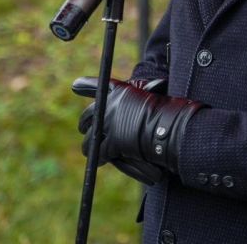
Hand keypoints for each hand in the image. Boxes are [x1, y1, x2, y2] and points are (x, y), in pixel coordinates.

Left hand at [72, 77, 203, 184]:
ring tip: (89, 149)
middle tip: (84, 129)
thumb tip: (151, 89)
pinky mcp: (112, 143)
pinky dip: (98, 157)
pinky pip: (98, 152)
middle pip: (88, 115)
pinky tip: (100, 160)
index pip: (95, 86)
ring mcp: (109, 124)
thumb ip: (139, 94)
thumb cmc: (167, 110)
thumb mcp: (152, 93)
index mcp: (119, 90)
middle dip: (85, 123)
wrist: (170, 127)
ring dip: (89, 144)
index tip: (76, 86)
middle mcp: (109, 105)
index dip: (84, 85)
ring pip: (90, 137)